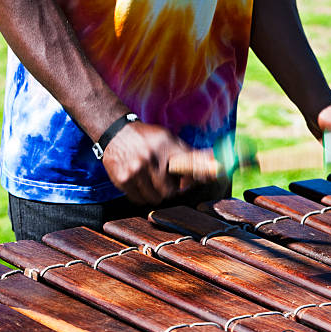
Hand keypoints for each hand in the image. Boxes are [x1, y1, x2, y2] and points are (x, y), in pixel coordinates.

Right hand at [102, 122, 217, 204]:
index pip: (189, 166)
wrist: (115, 132)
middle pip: (171, 191)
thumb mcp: (168, 139)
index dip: (199, 177)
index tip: (206, 180)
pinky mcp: (123, 179)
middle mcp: (150, 158)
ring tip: (154, 183)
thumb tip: (215, 162)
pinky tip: (142, 185)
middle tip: (170, 185)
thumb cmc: (146, 137)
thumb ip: (188, 153)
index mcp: (165, 146)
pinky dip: (143, 196)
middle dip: (173, 190)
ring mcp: (136, 170)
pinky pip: (139, 199)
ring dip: (157, 194)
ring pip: (155, 198)